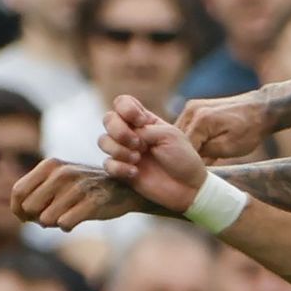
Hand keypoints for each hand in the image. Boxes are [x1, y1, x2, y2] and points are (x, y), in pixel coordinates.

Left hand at [10, 158, 153, 230]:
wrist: (124, 189)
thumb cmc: (84, 188)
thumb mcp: (58, 180)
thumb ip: (35, 193)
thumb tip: (20, 215)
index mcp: (50, 165)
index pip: (18, 191)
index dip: (18, 209)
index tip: (26, 217)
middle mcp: (62, 173)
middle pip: (29, 207)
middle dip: (36, 217)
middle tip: (51, 215)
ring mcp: (78, 187)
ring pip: (46, 219)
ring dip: (54, 223)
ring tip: (67, 215)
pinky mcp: (93, 202)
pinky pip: (64, 224)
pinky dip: (68, 226)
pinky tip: (77, 219)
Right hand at [98, 95, 208, 213]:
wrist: (187, 187)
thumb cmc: (183, 158)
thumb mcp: (169, 136)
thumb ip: (145, 129)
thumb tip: (127, 132)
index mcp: (145, 121)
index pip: (122, 103)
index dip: (126, 109)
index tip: (141, 121)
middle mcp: (132, 133)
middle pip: (108, 119)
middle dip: (120, 131)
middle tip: (140, 145)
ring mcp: (125, 151)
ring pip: (103, 141)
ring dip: (119, 150)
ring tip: (138, 160)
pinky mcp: (122, 171)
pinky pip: (107, 164)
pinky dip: (119, 168)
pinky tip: (135, 173)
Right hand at [177, 92, 271, 160]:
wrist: (260, 108)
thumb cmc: (250, 130)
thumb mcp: (230, 148)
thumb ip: (207, 155)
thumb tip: (190, 163)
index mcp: (200, 120)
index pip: (182, 149)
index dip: (188, 163)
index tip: (195, 172)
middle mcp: (191, 110)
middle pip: (178, 141)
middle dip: (187, 154)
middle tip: (202, 164)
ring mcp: (190, 107)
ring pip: (179, 135)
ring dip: (188, 146)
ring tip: (204, 155)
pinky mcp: (193, 107)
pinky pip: (185, 128)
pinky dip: (191, 138)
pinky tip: (203, 145)